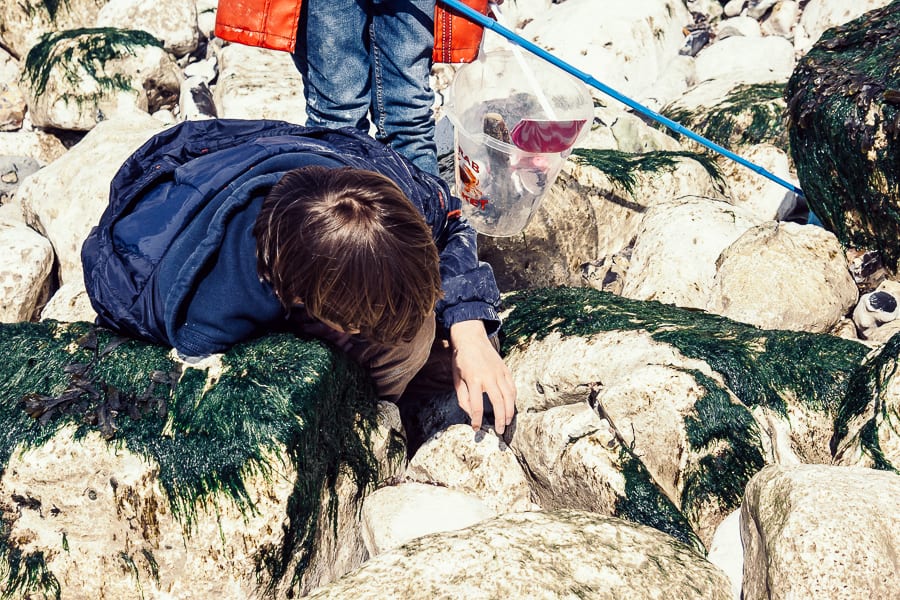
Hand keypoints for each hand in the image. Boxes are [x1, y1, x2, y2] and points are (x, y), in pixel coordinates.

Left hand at [449, 320, 516, 434]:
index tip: (476, 429)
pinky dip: (513, 399)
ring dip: (509, 411)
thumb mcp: (456, 379)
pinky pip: (512, 387)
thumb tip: (470, 413)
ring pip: (509, 396)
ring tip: (507, 422)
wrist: (471, 339)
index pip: (476, 405)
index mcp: (473, 380)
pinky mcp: (505, 370)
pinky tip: (510, 407)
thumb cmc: (461, 361)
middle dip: (500, 419)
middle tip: (499, 431)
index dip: (476, 419)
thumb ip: (463, 397)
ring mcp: (499, 373)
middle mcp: (488, 377)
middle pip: (498, 402)